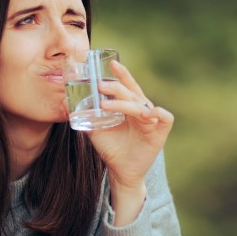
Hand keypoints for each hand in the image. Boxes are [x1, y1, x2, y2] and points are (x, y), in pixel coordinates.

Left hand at [81, 60, 173, 221]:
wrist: (121, 172)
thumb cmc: (112, 149)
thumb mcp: (97, 131)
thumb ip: (88, 118)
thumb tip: (71, 106)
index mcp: (129, 107)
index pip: (127, 86)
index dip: (122, 75)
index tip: (112, 64)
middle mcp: (142, 110)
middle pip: (132, 93)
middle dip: (117, 87)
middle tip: (101, 86)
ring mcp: (152, 120)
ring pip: (142, 105)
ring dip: (126, 104)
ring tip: (109, 106)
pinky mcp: (160, 132)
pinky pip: (165, 118)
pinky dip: (159, 113)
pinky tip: (148, 113)